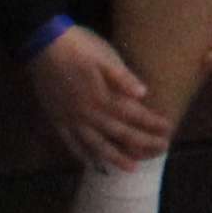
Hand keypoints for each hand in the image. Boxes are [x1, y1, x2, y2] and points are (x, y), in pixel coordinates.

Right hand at [30, 24, 174, 169]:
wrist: (42, 45)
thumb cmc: (78, 47)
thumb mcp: (104, 57)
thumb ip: (122, 78)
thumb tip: (143, 94)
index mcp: (102, 98)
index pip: (133, 115)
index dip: (152, 123)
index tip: (169, 130)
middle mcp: (87, 114)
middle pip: (119, 133)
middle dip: (142, 143)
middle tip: (162, 150)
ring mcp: (70, 119)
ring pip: (95, 145)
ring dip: (115, 157)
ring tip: (131, 167)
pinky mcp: (56, 119)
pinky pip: (70, 143)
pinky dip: (82, 155)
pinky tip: (92, 163)